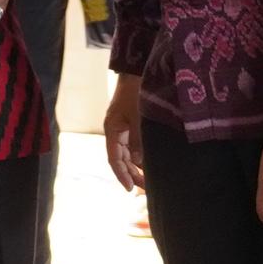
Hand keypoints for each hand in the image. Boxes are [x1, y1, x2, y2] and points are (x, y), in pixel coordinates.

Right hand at [104, 74, 148, 192]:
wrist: (136, 72)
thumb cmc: (135, 92)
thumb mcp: (137, 116)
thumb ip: (137, 139)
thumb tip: (138, 162)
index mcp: (112, 130)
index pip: (114, 159)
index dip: (121, 174)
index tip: (129, 189)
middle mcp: (115, 132)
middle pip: (121, 160)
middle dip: (132, 175)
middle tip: (145, 190)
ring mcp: (123, 129)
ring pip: (128, 155)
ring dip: (137, 168)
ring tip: (149, 182)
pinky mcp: (131, 125)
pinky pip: (134, 146)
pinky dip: (141, 157)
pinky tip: (150, 165)